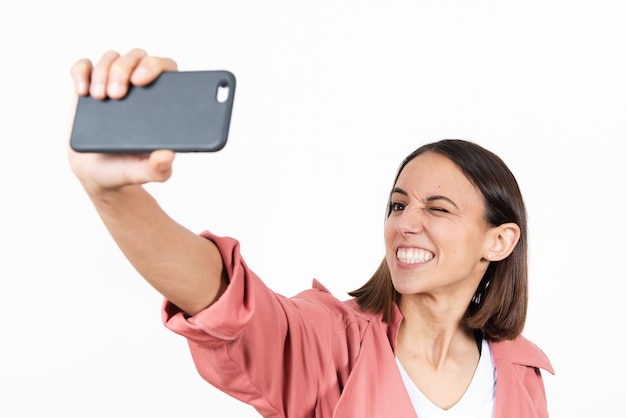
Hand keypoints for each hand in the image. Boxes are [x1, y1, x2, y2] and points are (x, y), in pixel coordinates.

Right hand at [67, 48, 178, 193]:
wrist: (99, 174)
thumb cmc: (126, 169)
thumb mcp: (143, 173)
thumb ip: (157, 168)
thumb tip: (168, 156)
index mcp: (162, 102)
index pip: (165, 68)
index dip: (155, 66)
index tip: (140, 81)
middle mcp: (139, 88)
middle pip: (137, 57)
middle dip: (123, 69)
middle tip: (115, 95)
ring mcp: (113, 84)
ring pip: (112, 58)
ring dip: (103, 71)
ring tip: (99, 98)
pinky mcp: (90, 88)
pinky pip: (84, 66)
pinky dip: (81, 71)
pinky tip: (82, 91)